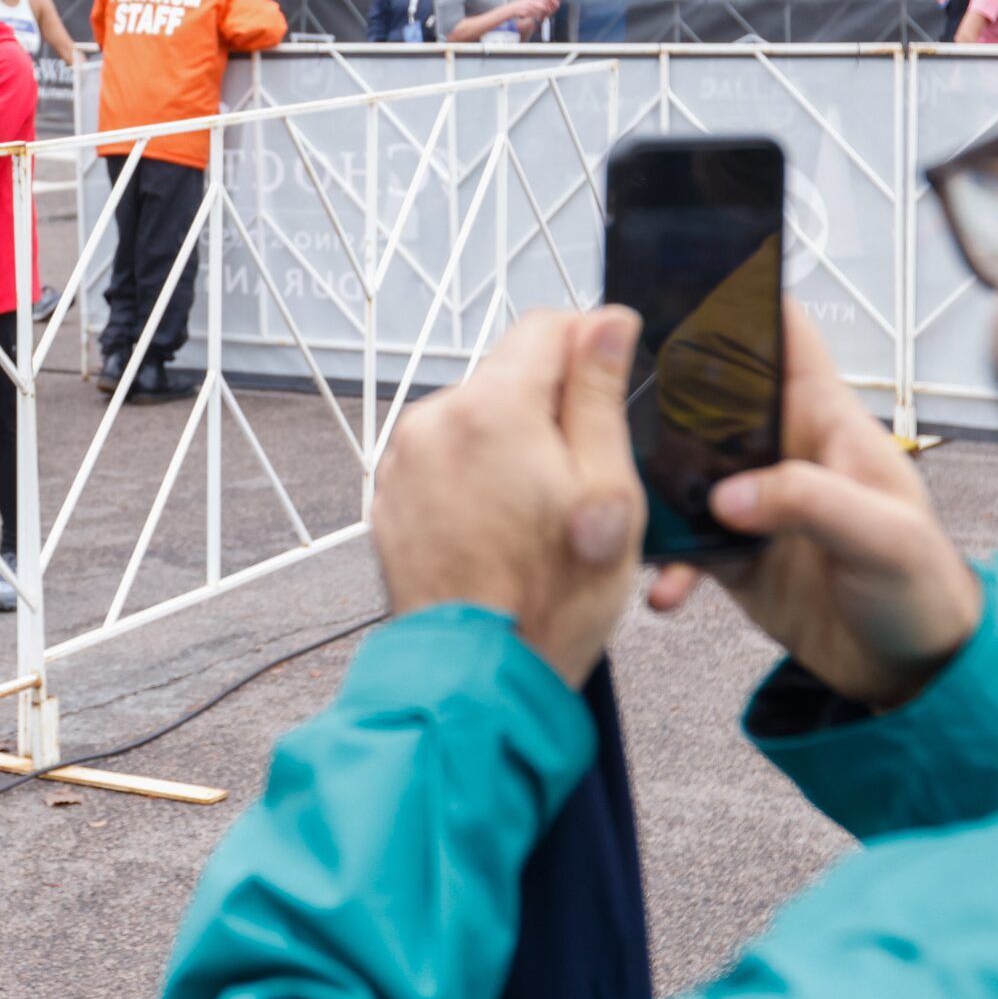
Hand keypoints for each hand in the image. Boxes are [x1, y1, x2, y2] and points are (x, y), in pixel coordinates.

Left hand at [372, 308, 644, 684]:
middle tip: (579, 480)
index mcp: (492, 408)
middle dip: (549, 410)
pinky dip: (472, 479)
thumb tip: (608, 323)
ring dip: (508, 446)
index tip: (609, 381)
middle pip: (506, 376)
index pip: (545, 326)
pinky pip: (442, 461)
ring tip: (536, 517)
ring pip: (474, 420)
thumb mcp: (607, 490)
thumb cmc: (549, 598)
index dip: (589, 346)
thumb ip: (600, 394)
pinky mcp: (388, 497)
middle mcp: (434, 421)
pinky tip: (498, 531)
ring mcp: (402, 460)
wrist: (476, 675)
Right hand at [646, 300, 981, 711]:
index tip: (687, 281)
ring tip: (620, 502)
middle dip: (662, 395)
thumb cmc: (923, 589)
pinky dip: (666, 563)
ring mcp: (755, 502)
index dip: (743, 303)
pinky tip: (663, 586)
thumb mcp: (883, 536)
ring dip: (651, 489)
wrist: (912, 672)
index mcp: (827, 424)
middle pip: (711, 399)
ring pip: (682, 471)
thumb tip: (727, 496)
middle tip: (608, 394)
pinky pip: (683, 544)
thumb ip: (808, 503)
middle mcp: (783, 453)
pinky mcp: (734, 552)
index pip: (787, 341)